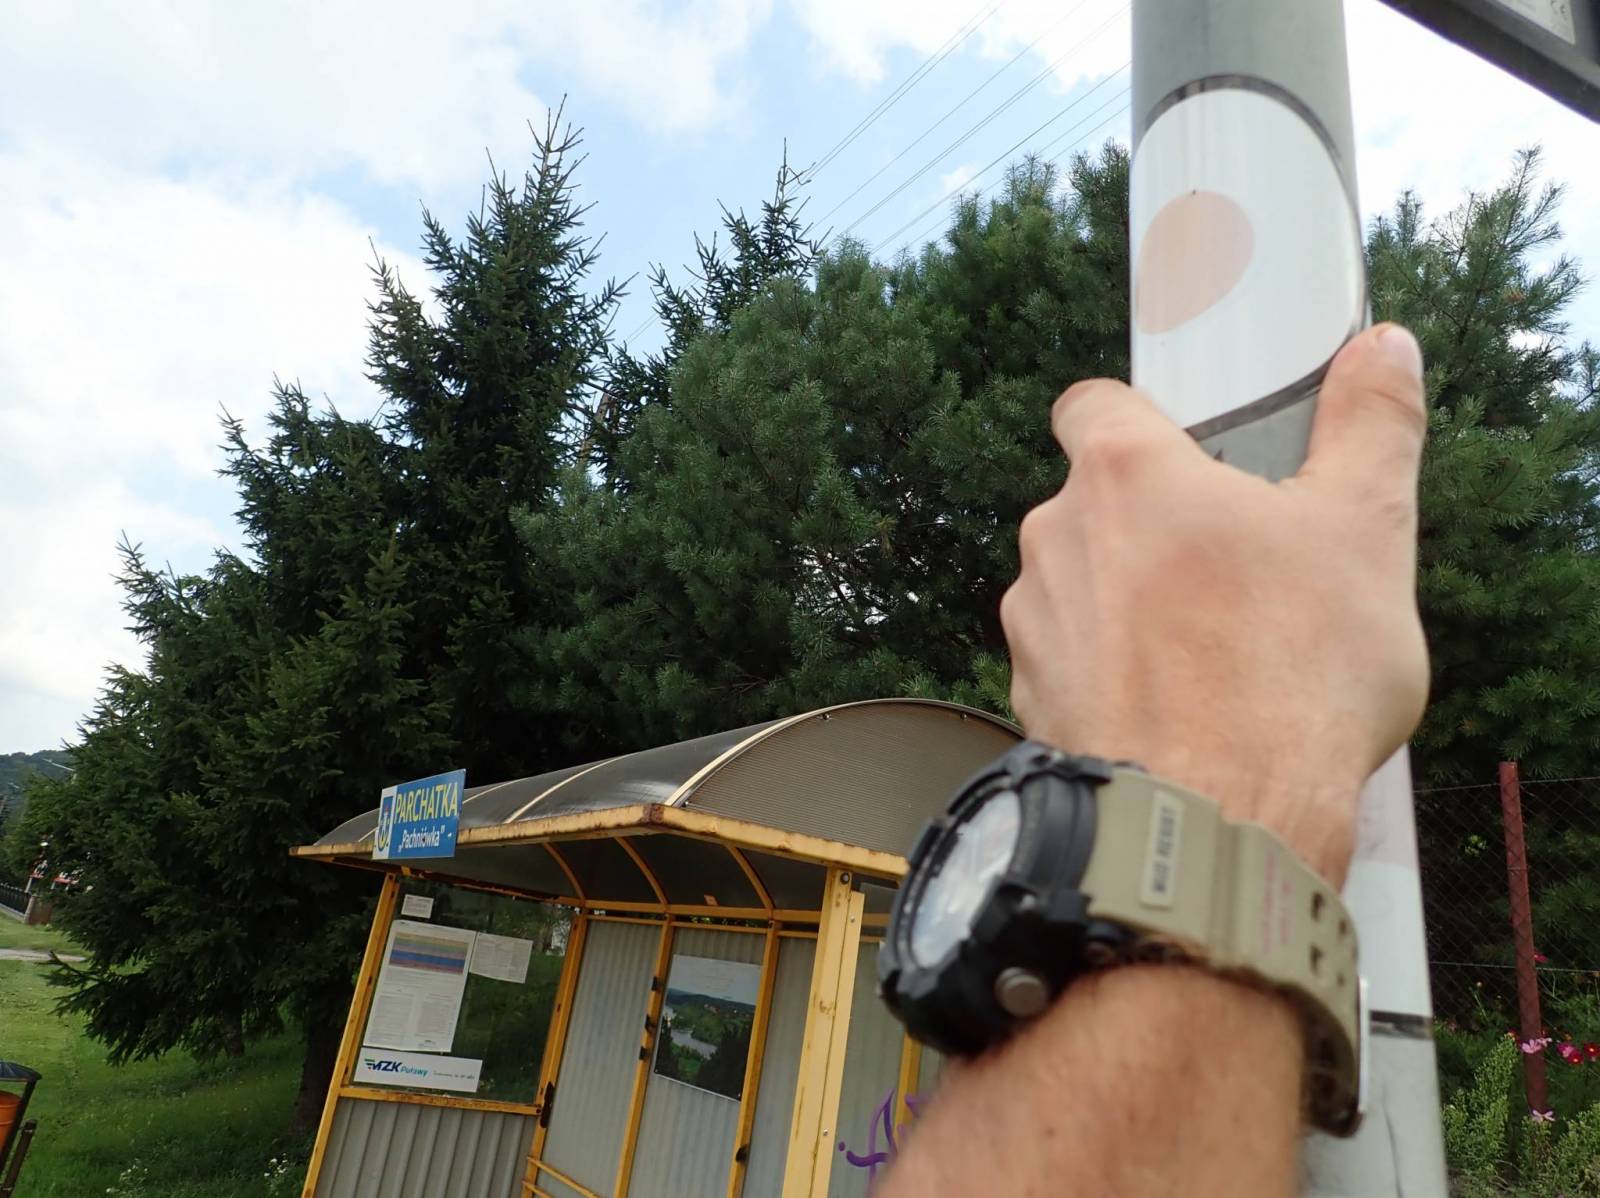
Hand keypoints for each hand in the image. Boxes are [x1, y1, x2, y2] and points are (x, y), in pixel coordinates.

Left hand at [1000, 323, 1428, 883]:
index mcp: (1122, 473)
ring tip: (1214, 652)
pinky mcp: (1028, 699)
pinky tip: (1176, 709)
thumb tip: (1384, 345)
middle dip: (1155, 524)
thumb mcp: (1365, 531)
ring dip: (1130, 601)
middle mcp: (1054, 537)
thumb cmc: (1292, 671)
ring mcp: (1033, 623)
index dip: (1137, 420)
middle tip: (1237, 572)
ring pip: (1081, 583)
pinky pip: (1071, 660)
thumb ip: (1371, 424)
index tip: (1191, 455)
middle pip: (1095, 501)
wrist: (1216, 823)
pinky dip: (1112, 672)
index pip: (1093, 404)